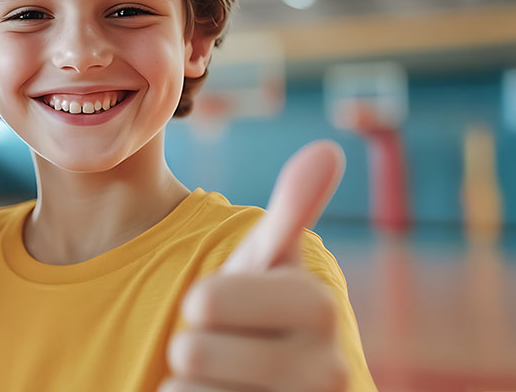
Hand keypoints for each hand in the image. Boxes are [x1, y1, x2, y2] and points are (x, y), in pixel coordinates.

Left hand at [162, 140, 348, 391]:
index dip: (202, 302)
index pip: (206, 302)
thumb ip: (292, 210)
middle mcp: (326, 371)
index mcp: (318, 308)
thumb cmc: (258, 316)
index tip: (219, 305)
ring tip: (224, 381)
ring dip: (188, 386)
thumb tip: (327, 148)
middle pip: (192, 351)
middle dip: (192, 346)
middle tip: (223, 348)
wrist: (269, 389)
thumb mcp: (269, 263)